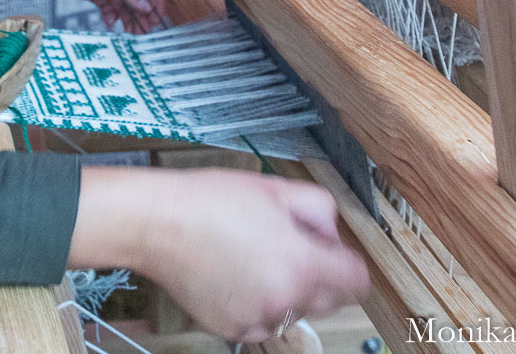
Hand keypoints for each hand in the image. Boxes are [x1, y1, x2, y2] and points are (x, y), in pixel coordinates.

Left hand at [45, 0, 165, 31]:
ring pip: (125, 5)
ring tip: (131, 32)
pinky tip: (111, 22)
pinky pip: (109, 8)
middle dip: (143, 14)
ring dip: (129, 19)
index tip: (157, 18)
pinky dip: (111, 16)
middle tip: (145, 30)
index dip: (155, 1)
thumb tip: (144, 5)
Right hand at [68, 166, 368, 342]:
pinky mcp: (232, 328)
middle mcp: (284, 299)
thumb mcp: (278, 188)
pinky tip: (238, 276)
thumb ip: (321, 210)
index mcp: (303, 264)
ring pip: (294, 313)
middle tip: (291, 246)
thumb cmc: (211, 201)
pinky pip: (261, 323)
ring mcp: (257, 318)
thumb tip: (330, 235)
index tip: (336, 255)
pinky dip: (257, 306)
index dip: (348, 263)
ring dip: (287, 292)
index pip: (357, 282)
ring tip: (256, 260)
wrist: (158, 222)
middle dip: (320, 276)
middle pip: (330, 301)